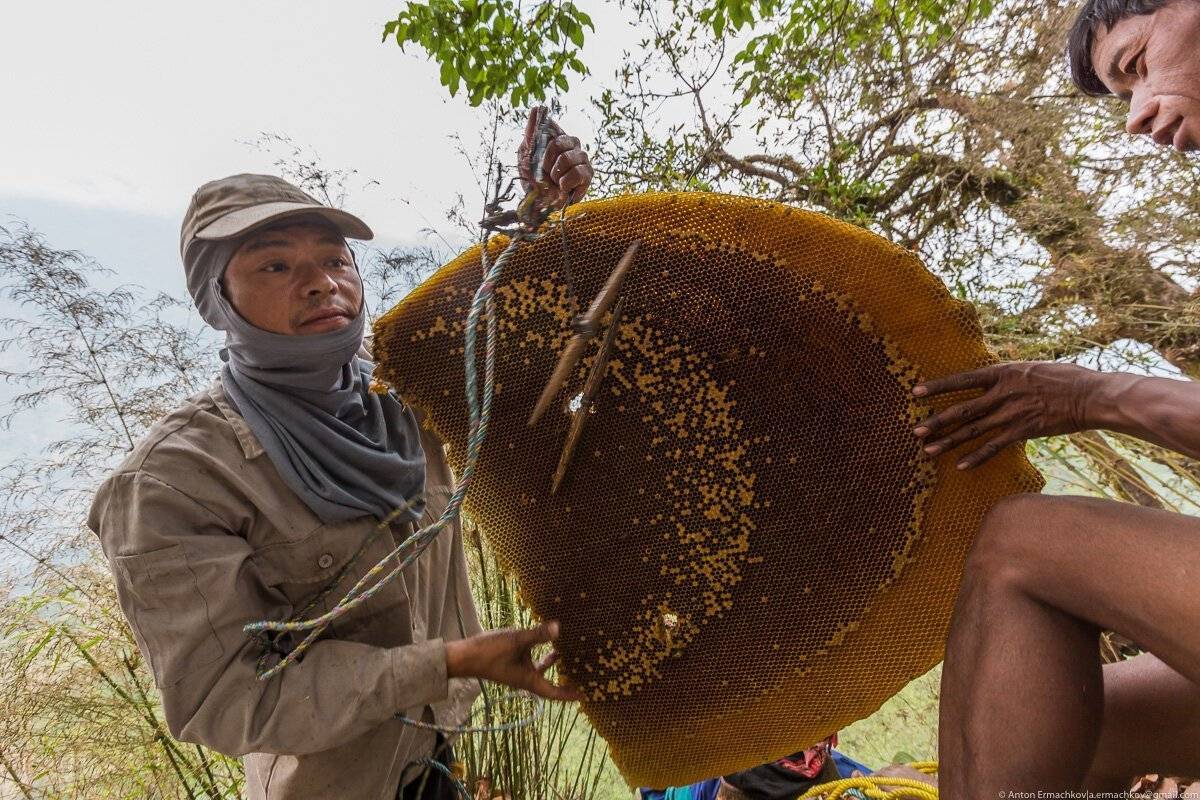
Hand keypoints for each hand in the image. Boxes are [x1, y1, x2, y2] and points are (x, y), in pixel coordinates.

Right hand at [444, 620, 582, 701]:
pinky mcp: (509, 662)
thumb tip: (559, 628)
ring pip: (538, 670)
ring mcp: (516, 671)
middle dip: (563, 680)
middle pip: (548, 683)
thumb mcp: (517, 641)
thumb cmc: (490, 653)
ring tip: (563, 652)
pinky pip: (529, 661)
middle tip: (578, 674)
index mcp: (528, 680)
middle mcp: (524, 678)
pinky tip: (540, 638)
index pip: (553, 693)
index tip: (583, 695)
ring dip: (551, 663)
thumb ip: (538, 635)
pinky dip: (538, 653)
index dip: (568, 695)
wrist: (464, 657)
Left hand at [517, 107, 592, 205]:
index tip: (535, 153)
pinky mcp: (587, 175)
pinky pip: (579, 173)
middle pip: (560, 142)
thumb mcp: (525, 155)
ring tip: (554, 182)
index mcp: (557, 137)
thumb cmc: (532, 178)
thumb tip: (536, 108)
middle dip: (546, 161)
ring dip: (556, 174)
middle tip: (544, 172)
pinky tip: (562, 188)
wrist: (538, 203)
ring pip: (569, 158)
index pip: (552, 126)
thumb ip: (531, 132)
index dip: (542, 138)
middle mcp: (572, 145)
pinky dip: (566, 182)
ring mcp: (581, 159)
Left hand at [912, 361, 1100, 468]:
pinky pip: (995, 446)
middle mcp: (1003, 393)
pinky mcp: (1023, 431)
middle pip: (963, 409)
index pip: (963, 379)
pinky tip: (960, 465)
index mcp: (1003, 372)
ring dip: (949, 441)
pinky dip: (977, 456)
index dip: (938, 386)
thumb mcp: (1029, 368)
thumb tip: (991, 381)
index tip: (915, 392)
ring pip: (974, 430)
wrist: (1090, 395)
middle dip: (937, 421)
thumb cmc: (1063, 378)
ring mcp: (1012, 413)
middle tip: (915, 431)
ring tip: (927, 450)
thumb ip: (1007, 377)